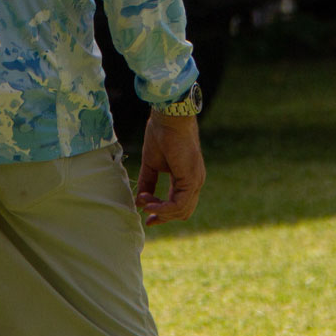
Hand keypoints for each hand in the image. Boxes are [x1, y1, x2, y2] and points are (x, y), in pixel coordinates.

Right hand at [135, 111, 203, 225]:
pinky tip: (149, 203)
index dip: (164, 213)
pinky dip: (163, 208)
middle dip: (163, 217)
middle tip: (146, 217)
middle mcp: (195, 182)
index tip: (148, 218)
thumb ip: (148, 183)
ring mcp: (196, 181)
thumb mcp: (151, 164)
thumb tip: (139, 201)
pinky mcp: (191, 179)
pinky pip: (179, 204)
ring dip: (160, 211)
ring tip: (144, 203)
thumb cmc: (161, 135)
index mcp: (187, 178)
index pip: (180, 204)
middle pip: (183, 212)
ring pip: (181, 211)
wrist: (168, 118)